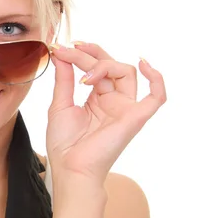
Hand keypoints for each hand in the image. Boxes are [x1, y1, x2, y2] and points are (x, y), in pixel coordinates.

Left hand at [46, 42, 166, 183]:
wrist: (70, 168)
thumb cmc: (64, 143)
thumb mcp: (60, 104)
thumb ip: (64, 79)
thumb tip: (61, 54)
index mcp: (97, 99)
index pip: (96, 68)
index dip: (81, 55)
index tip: (61, 48)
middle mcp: (114, 101)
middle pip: (110, 66)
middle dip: (89, 55)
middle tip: (71, 49)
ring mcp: (125, 108)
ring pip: (125, 72)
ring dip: (103, 64)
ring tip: (84, 75)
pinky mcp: (135, 117)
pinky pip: (156, 97)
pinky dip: (157, 79)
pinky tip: (144, 64)